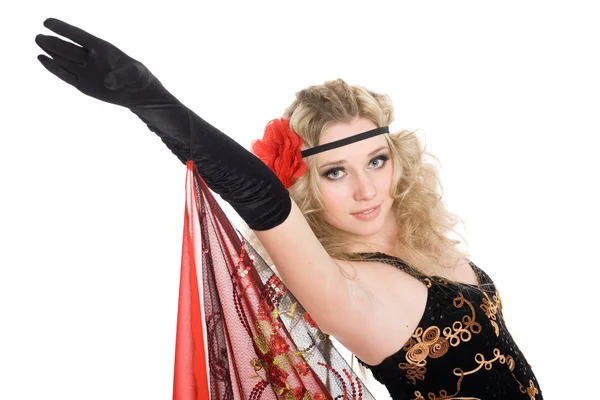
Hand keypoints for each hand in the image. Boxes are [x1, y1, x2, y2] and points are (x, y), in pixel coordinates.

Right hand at [36, 18, 171, 107]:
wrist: (138, 92)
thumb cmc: (138, 77)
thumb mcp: (134, 75)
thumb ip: (122, 76)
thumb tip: (108, 82)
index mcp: (102, 49)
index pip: (80, 36)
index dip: (64, 29)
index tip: (47, 22)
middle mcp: (91, 58)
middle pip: (69, 48)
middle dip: (54, 42)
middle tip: (39, 37)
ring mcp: (86, 70)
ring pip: (65, 59)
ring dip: (51, 52)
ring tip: (38, 41)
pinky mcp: (83, 84)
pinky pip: (66, 75)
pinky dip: (54, 68)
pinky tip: (42, 59)